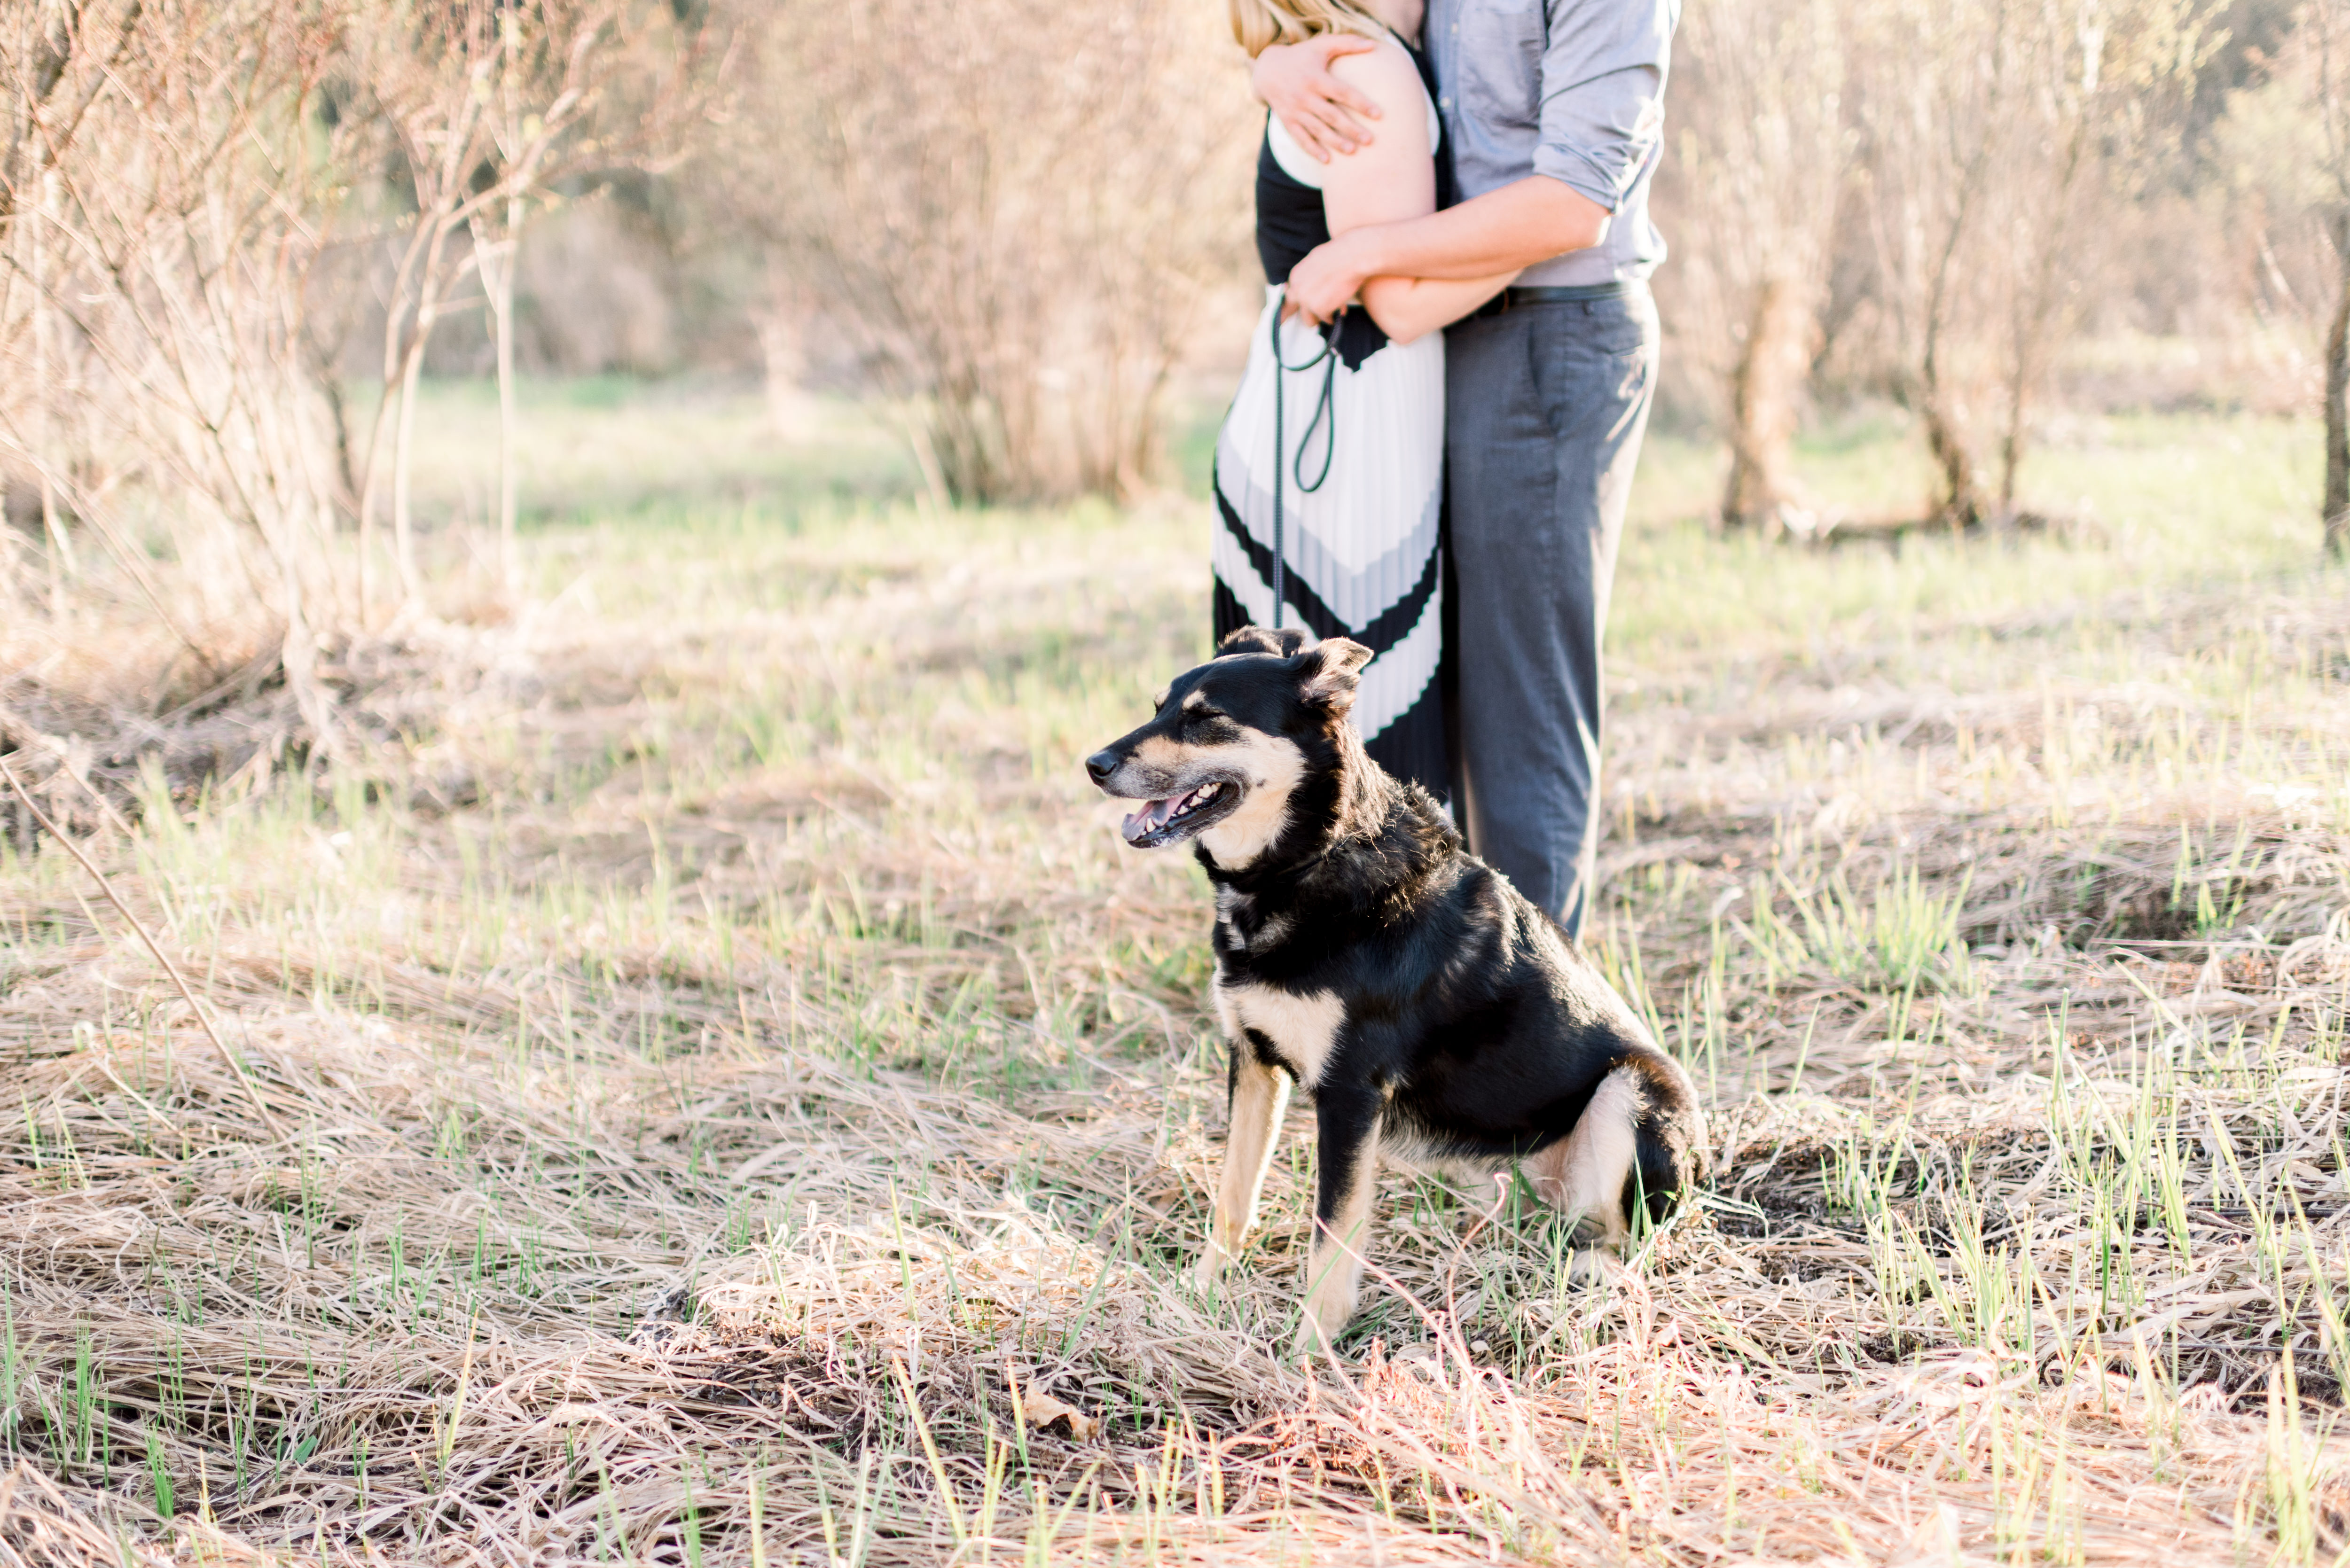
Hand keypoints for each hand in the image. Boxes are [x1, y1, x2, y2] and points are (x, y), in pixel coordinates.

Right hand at [1251, 33, 1382, 160]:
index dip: (1360, 103)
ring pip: (1317, 129)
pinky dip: (1312, 149)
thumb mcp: (1321, 45)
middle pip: (1331, 115)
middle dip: (1351, 128)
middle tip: (1370, 140)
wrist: (1267, 69)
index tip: (1378, 114)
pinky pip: (1300, 138)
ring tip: (1353, 151)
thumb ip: (1347, 43)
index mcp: (1315, 77)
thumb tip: (1374, 44)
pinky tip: (1327, 160)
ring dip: (1335, 141)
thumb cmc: (1301, 56)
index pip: (1342, 92)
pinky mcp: (1287, 121)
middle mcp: (1304, 96)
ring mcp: (1295, 110)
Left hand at [1282, 230, 1375, 325]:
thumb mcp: (1316, 260)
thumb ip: (1309, 275)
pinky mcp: (1319, 309)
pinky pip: (1326, 319)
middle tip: (1316, 315)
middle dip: (1305, 313)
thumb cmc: (1340, 254)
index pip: (1289, 295)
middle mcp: (1297, 289)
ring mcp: (1307, 300)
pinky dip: (1334, 316)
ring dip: (1321, 317)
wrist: (1351, 257)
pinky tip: (1342, 308)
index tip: (1293, 310)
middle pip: (1292, 309)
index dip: (1295, 303)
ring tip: (1333, 310)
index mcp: (1295, 276)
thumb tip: (1309, 284)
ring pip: (1309, 320)